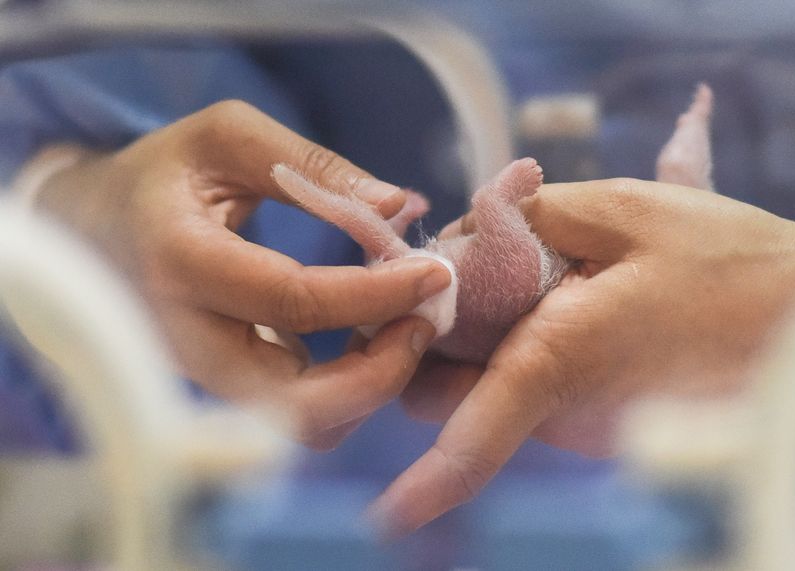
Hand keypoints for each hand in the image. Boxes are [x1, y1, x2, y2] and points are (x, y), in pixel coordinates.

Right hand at [30, 100, 450, 449]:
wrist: (90, 229)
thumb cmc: (165, 174)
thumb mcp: (229, 138)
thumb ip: (313, 166)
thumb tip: (401, 207)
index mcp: (180, 258)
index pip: (292, 297)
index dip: (375, 293)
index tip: (435, 274)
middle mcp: (181, 334)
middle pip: (292, 398)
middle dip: (377, 372)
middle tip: (424, 321)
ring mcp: (196, 373)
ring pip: (296, 421)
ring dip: (365, 387)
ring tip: (402, 328)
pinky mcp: (217, 387)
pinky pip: (291, 414)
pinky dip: (344, 391)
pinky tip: (367, 341)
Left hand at [372, 177, 794, 535]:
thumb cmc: (724, 261)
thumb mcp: (619, 211)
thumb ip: (525, 217)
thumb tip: (460, 239)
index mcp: (560, 358)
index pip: (469, 439)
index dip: (424, 483)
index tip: (384, 504)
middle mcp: (563, 412)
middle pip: (443, 398)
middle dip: (422, 345)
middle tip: (441, 276)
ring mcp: (580, 424)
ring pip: (479, 391)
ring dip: (468, 340)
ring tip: (509, 273)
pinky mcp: (594, 421)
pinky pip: (522, 387)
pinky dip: (511, 346)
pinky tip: (549, 296)